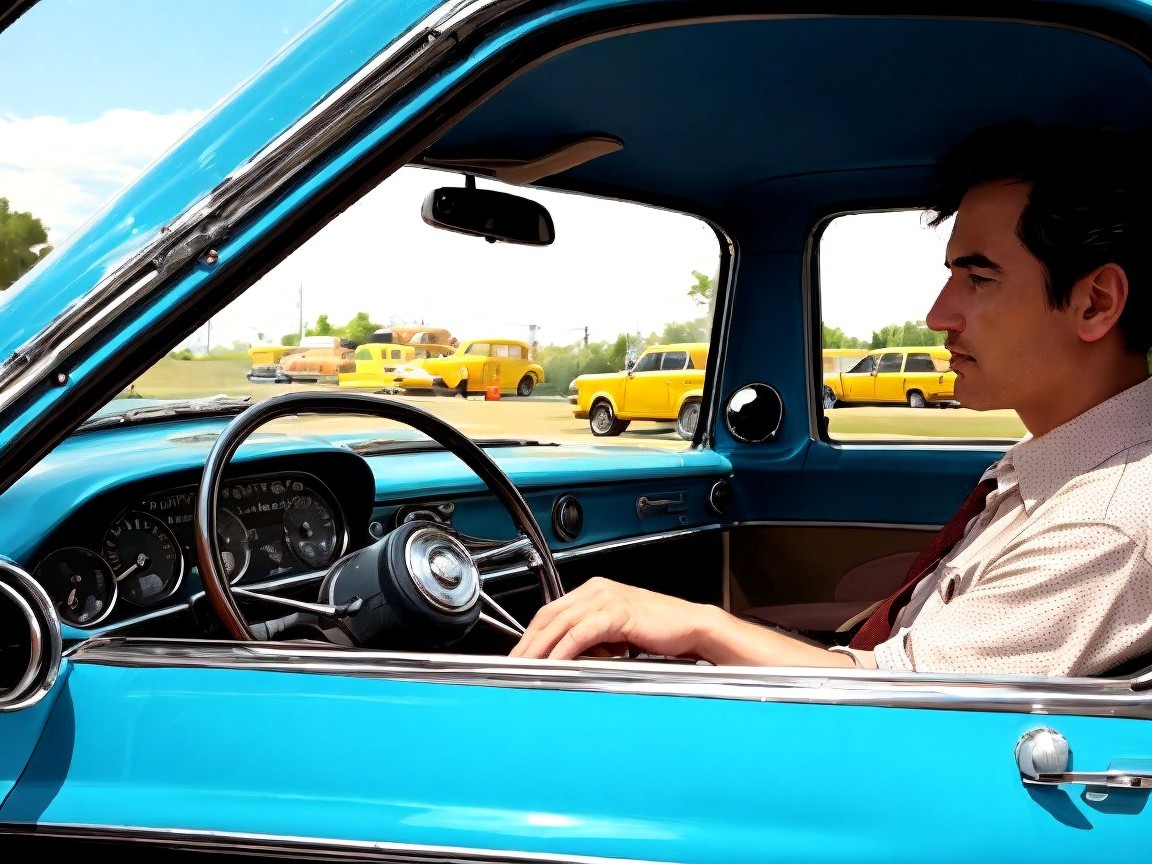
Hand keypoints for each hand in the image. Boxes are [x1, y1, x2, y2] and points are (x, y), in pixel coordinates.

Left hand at [510, 577, 711, 660]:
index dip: (531, 635)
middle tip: (512, 666)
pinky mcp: (617, 612)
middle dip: (527, 643)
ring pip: (560, 623)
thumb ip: (593, 641)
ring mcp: (606, 599)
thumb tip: (569, 659)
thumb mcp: (617, 635)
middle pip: (549, 616)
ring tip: (526, 667)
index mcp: (594, 591)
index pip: (551, 612)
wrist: (692, 627)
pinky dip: (564, 649)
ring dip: (540, 648)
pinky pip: (582, 633)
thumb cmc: (660, 631)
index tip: (518, 656)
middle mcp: (596, 589)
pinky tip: (555, 663)